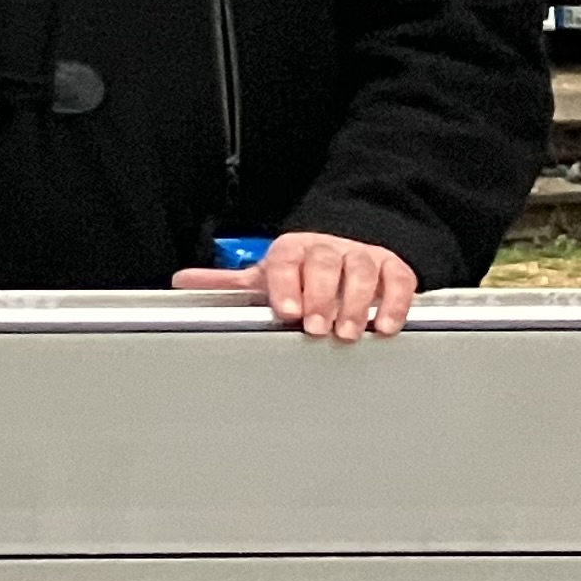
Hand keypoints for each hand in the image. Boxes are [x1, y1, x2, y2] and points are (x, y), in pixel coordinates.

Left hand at [169, 231, 418, 340]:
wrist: (346, 248)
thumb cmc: (301, 272)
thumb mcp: (267, 276)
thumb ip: (229, 283)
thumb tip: (183, 282)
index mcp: (291, 249)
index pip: (285, 260)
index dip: (285, 284)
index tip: (286, 311)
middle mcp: (326, 248)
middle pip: (322, 262)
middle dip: (320, 295)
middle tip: (316, 326)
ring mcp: (361, 255)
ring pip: (360, 269)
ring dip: (356, 302)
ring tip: (348, 332)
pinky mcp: (393, 267)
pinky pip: (398, 280)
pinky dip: (394, 302)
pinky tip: (386, 326)